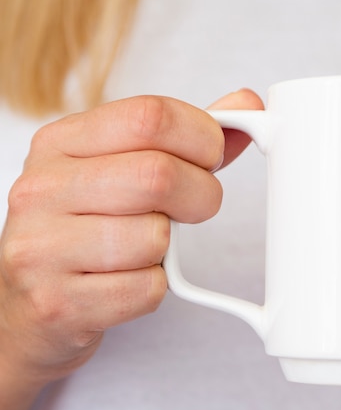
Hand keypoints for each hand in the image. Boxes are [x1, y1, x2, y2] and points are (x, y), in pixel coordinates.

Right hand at [0, 90, 261, 384]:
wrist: (25, 304)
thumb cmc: (84, 227)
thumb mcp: (120, 168)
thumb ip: (183, 137)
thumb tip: (247, 104)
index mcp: (60, 142)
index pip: (151, 116)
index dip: (203, 137)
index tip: (212, 157)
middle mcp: (41, 188)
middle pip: (159, 175)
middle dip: (201, 196)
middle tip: (194, 208)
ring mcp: (41, 248)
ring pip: (156, 237)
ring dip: (167, 249)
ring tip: (140, 248)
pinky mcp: (57, 303)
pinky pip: (147, 289)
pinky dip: (153, 288)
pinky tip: (123, 282)